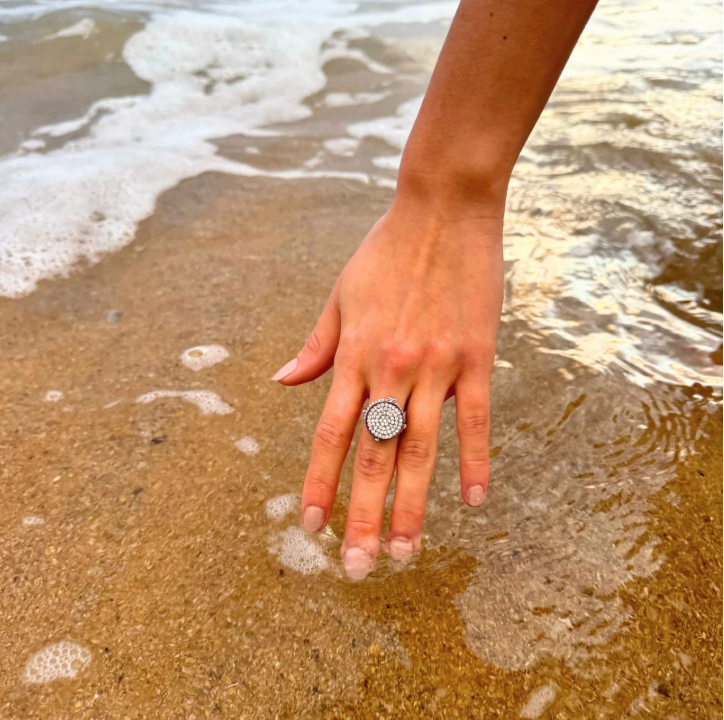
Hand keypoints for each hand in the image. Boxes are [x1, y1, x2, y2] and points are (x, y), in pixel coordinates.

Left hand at [272, 195, 503, 579]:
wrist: (443, 210)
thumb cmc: (385, 252)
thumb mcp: (339, 295)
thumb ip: (315, 346)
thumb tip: (282, 381)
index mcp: (353, 355)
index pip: (329, 434)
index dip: (319, 484)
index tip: (310, 527)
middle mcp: (390, 368)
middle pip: (372, 455)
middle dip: (361, 515)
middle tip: (355, 568)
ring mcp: (436, 366)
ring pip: (420, 449)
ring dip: (411, 506)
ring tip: (403, 553)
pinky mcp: (475, 357)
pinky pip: (476, 421)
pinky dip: (475, 462)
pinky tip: (472, 502)